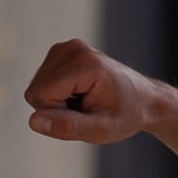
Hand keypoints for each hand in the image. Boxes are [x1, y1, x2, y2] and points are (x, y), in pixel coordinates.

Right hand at [22, 38, 158, 144]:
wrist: (143, 99)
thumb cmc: (126, 116)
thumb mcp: (101, 130)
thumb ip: (68, 127)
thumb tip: (34, 121)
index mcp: (83, 64)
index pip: (40, 96)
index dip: (58, 114)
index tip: (85, 113)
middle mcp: (71, 49)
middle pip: (35, 91)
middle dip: (57, 108)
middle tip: (86, 109)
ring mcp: (65, 48)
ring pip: (37, 87)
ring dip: (58, 102)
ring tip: (86, 101)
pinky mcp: (61, 52)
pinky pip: (42, 82)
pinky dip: (59, 93)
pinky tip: (81, 93)